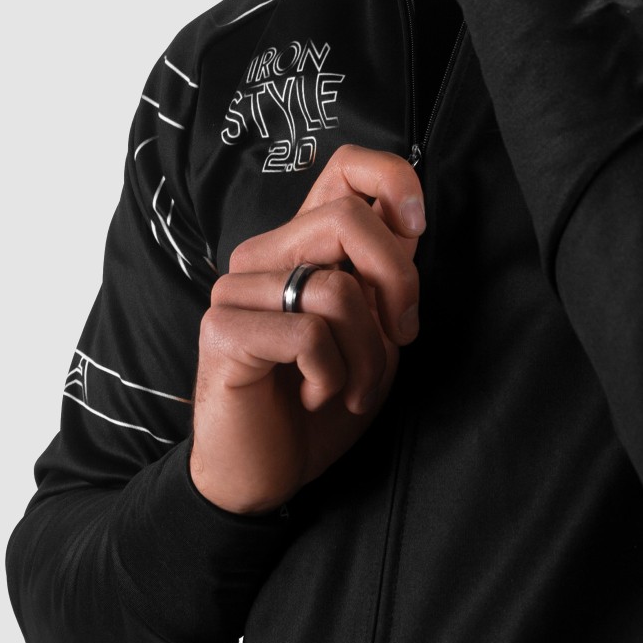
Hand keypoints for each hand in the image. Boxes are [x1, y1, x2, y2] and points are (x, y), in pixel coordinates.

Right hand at [190, 145, 424, 513]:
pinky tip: (316, 397)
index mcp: (302, 245)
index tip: (418, 226)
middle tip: (401, 337)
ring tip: (354, 388)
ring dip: (369, 354)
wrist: (267, 476)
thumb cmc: (323, 401)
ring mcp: (237, 289)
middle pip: (349, 219)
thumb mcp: (373, 332)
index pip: (344, 167)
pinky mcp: (223, 330)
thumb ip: (383, 276)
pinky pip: (309, 334)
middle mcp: (265, 255)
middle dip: (397, 283)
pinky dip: (333, 376)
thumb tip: (410, 221)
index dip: (391, 179)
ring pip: (336, 288)